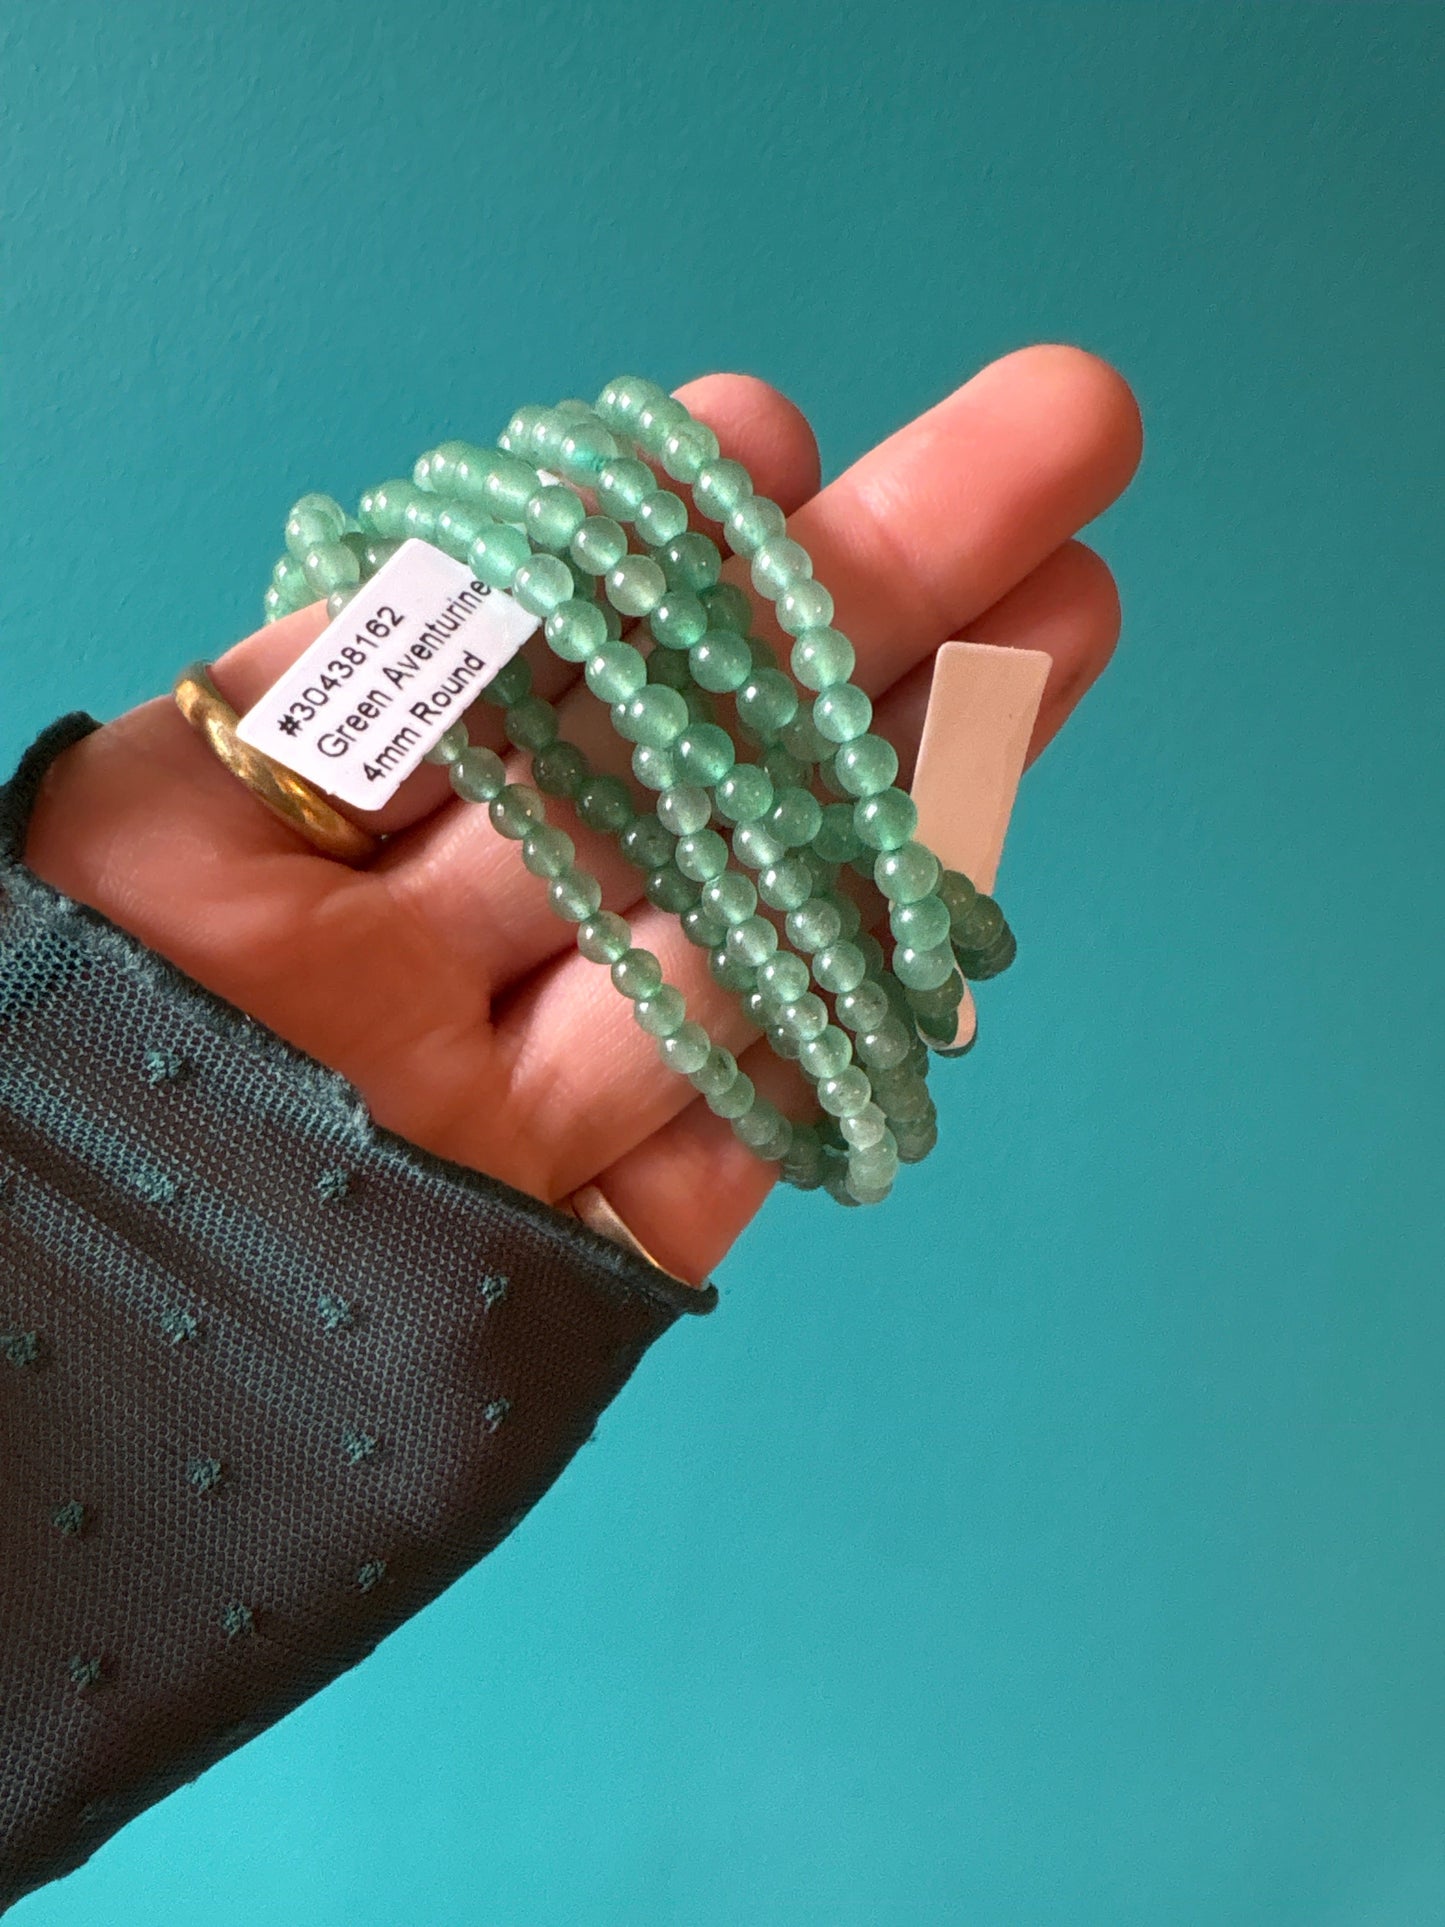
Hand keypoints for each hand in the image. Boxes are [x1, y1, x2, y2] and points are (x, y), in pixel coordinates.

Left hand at [23, 349, 1141, 1282]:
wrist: (21, 1471)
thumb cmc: (37, 1105)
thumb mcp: (144, 841)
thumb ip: (329, 707)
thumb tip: (531, 556)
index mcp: (251, 840)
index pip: (499, 656)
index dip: (643, 545)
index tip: (768, 437)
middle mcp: (394, 963)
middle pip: (660, 761)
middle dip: (856, 600)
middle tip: (1063, 444)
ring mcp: (491, 1108)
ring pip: (727, 919)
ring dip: (901, 767)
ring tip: (1068, 604)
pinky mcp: (565, 1261)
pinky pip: (722, 1135)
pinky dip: (832, 1009)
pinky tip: (957, 853)